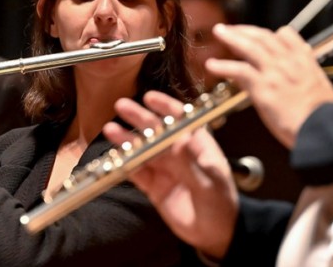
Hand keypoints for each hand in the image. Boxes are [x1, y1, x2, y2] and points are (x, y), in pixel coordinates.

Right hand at [105, 90, 238, 260]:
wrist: (215, 234)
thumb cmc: (221, 204)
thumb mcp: (210, 183)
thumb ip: (192, 163)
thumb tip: (180, 139)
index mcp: (197, 146)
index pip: (180, 119)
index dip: (165, 107)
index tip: (150, 98)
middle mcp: (178, 153)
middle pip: (156, 130)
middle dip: (139, 117)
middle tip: (121, 106)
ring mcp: (164, 168)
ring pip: (142, 149)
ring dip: (127, 139)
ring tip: (110, 130)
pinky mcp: (153, 186)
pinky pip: (136, 172)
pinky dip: (125, 164)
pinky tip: (114, 156)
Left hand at [206, 24, 332, 147]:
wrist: (324, 130)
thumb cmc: (323, 117)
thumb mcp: (317, 88)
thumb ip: (299, 76)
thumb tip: (280, 74)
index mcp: (306, 61)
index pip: (286, 35)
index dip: (268, 33)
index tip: (255, 34)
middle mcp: (290, 62)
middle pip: (263, 37)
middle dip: (244, 30)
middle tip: (228, 28)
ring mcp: (276, 72)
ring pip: (250, 47)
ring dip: (231, 37)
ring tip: (218, 32)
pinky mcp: (264, 86)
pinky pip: (240, 70)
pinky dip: (223, 66)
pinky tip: (212, 65)